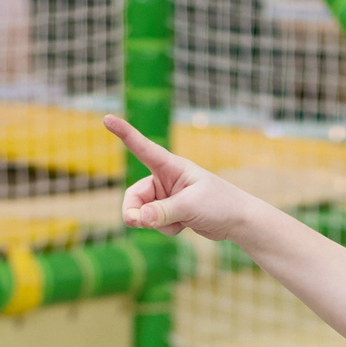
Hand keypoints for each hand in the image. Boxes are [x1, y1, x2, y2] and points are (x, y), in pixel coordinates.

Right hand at [106, 116, 253, 241]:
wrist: (238, 220)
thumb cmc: (220, 205)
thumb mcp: (190, 207)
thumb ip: (162, 212)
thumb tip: (137, 219)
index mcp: (171, 167)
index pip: (143, 148)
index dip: (125, 133)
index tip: (107, 118)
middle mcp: (165, 179)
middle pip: (135, 196)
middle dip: (135, 212)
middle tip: (137, 223)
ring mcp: (166, 196)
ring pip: (144, 213)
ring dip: (155, 223)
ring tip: (180, 222)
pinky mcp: (170, 211)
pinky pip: (155, 223)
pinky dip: (166, 228)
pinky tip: (185, 225)